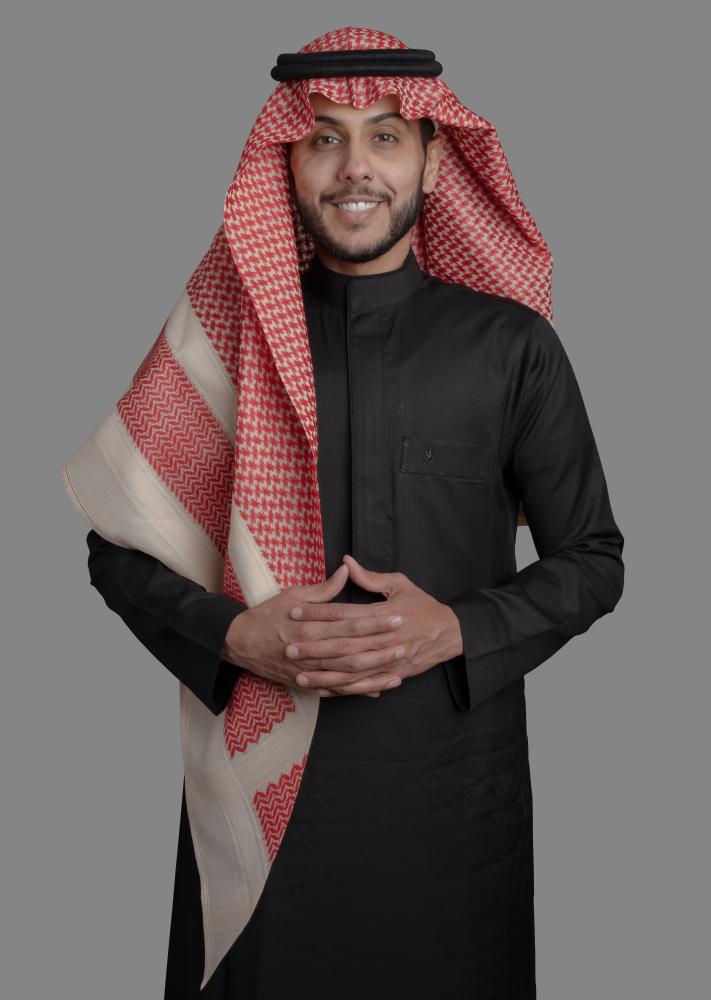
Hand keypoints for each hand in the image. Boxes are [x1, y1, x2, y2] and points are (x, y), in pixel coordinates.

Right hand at [219, 563, 411, 696]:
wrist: (239, 643)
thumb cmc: (267, 615)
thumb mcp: (292, 594)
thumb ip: (323, 588)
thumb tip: (346, 569)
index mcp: (310, 623)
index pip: (350, 621)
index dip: (376, 620)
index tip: (398, 616)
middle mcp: (311, 648)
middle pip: (353, 648)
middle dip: (381, 647)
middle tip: (406, 642)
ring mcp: (309, 669)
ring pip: (347, 673)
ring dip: (374, 672)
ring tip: (398, 669)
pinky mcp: (306, 682)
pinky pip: (335, 689)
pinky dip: (356, 690)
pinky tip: (377, 689)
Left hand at [285, 554, 463, 697]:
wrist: (450, 633)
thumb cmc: (422, 605)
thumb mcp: (400, 584)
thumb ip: (370, 577)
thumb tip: (345, 562)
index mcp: (384, 613)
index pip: (344, 613)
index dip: (318, 613)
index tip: (295, 612)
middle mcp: (385, 638)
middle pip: (344, 644)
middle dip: (314, 647)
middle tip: (289, 647)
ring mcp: (389, 659)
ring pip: (351, 669)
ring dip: (324, 674)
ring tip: (300, 675)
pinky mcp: (392, 674)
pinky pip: (364, 684)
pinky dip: (343, 688)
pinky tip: (324, 689)